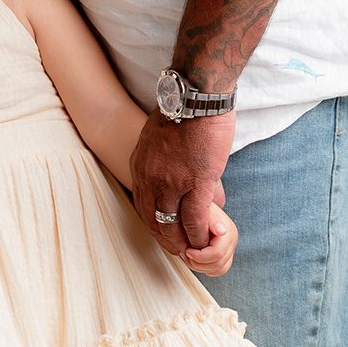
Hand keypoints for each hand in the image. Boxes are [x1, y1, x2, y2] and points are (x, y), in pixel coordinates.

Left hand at [129, 110, 234, 255]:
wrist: (196, 95)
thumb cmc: (183, 110)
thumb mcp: (161, 138)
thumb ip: (168, 162)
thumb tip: (180, 179)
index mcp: (140, 165)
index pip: (141, 204)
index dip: (153, 224)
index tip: (164, 234)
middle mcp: (150, 177)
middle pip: (153, 219)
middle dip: (165, 239)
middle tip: (179, 250)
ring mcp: (172, 181)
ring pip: (173, 223)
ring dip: (184, 241)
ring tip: (194, 251)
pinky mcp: (196, 182)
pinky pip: (195, 218)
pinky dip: (200, 233)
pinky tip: (207, 240)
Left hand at [183, 202, 237, 276]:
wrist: (197, 204)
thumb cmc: (197, 207)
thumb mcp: (201, 211)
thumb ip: (209, 221)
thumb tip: (221, 231)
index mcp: (228, 231)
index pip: (217, 253)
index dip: (199, 256)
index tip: (187, 250)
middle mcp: (232, 241)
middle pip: (217, 264)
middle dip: (198, 262)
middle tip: (185, 253)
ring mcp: (229, 249)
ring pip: (218, 269)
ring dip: (200, 267)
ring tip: (188, 256)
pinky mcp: (224, 255)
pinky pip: (218, 270)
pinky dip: (205, 268)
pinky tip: (195, 259)